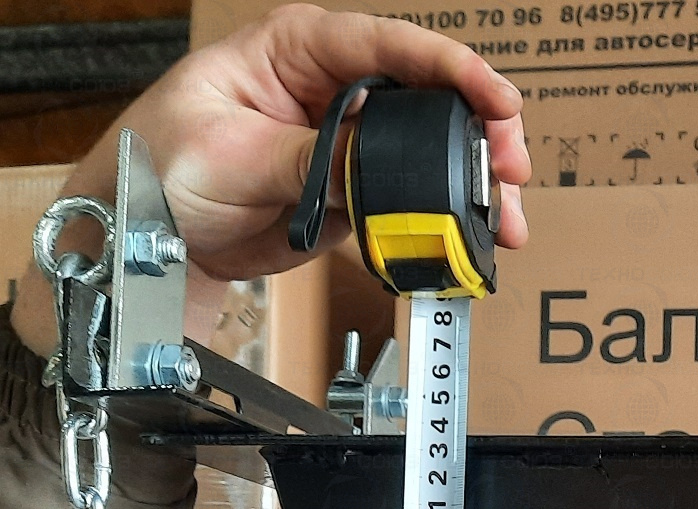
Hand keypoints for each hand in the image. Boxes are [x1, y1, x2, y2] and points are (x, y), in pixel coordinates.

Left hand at [14, 3, 530, 354]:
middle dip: (481, 135)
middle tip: (512, 172)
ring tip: (506, 222)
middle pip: (430, 99)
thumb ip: (313, 154)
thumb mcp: (235, 153)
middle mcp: (335, 89)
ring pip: (434, 155)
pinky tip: (474, 241)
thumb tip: (379, 159)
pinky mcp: (358, 194)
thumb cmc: (165, 169)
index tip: (497, 101)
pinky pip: (415, 202)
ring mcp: (352, 144)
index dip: (453, 69)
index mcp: (300, 50)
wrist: (153, 242)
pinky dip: (448, 222)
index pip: (390, 46)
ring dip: (475, 188)